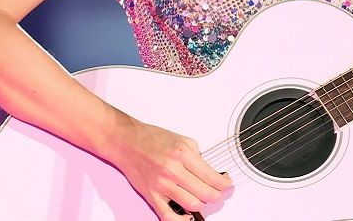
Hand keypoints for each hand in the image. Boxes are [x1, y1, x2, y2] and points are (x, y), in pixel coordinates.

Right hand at [106, 120, 232, 219]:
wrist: (126, 141)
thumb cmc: (151, 139)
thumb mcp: (181, 139)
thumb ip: (197, 155)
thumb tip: (209, 171)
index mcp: (183, 154)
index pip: (212, 177)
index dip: (224, 184)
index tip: (227, 184)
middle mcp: (173, 170)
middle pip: (205, 193)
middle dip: (217, 195)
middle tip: (218, 192)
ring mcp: (161, 185)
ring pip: (192, 205)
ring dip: (202, 204)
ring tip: (202, 198)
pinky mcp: (151, 196)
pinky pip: (168, 216)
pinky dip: (181, 220)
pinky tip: (188, 216)